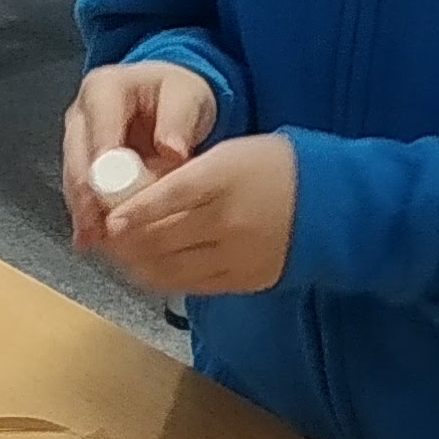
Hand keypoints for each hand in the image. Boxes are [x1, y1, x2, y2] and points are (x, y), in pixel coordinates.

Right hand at [62, 60, 220, 246]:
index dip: (104, 163)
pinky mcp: (80, 163)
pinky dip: (89, 216)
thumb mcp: (187, 97)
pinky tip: (95, 241)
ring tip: (98, 243)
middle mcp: (81, 113)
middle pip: (78, 158)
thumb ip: (179, 120)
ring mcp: (77, 139)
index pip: (99, 127)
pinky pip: (80, 192)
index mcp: (103, 89)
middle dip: (88, 196)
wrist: (169, 98)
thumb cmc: (178, 94)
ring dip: (84, 211)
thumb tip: (171, 150)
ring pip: (74, 179)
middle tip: (103, 229)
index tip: (112, 194)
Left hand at [98, 133, 296, 296]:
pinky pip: (191, 285)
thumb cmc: (277, 168)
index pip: (171, 196)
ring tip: (121, 256)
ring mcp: (236, 255)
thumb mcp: (231, 154)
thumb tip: (136, 192)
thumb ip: (186, 173)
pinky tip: (149, 270)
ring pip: (172, 268)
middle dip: (126, 242)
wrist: (334, 205)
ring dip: (139, 265)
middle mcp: (229, 219)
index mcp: (225, 177)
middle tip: (105, 238)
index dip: (136, 212)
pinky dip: (164, 279)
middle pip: (163, 237)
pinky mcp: (243, 280)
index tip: (110, 221)